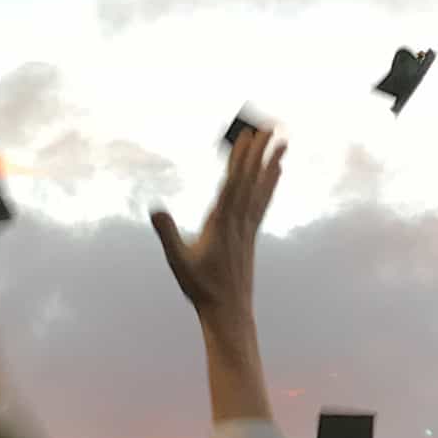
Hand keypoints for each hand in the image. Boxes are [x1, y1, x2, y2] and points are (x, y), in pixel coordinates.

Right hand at [152, 125, 282, 320]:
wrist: (228, 310)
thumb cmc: (200, 287)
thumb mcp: (178, 260)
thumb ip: (167, 234)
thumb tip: (155, 210)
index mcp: (222, 222)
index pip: (234, 183)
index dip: (241, 159)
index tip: (247, 136)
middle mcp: (239, 221)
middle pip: (251, 180)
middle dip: (259, 153)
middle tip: (270, 128)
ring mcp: (248, 227)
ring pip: (261, 188)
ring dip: (270, 163)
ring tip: (281, 142)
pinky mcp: (251, 234)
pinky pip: (263, 201)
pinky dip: (270, 183)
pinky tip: (277, 171)